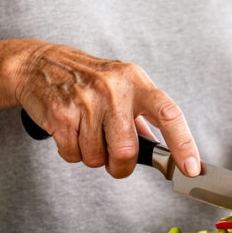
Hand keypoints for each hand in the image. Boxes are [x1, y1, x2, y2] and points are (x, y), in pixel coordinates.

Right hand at [11, 42, 199, 177]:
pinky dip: (72, 152)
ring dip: (92, 156)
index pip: (169, 114)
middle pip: (127, 151)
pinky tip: (70, 131)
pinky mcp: (61, 114)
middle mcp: (114, 89)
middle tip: (113, 159)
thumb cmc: (88, 79)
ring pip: (97, 158)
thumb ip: (144, 116)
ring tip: (86, 132)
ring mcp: (86, 101)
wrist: (40, 64)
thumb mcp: (123, 85)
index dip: (184, 144)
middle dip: (120, 166)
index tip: (191, 169)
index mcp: (137, 81)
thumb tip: (168, 151)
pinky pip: (72, 155)